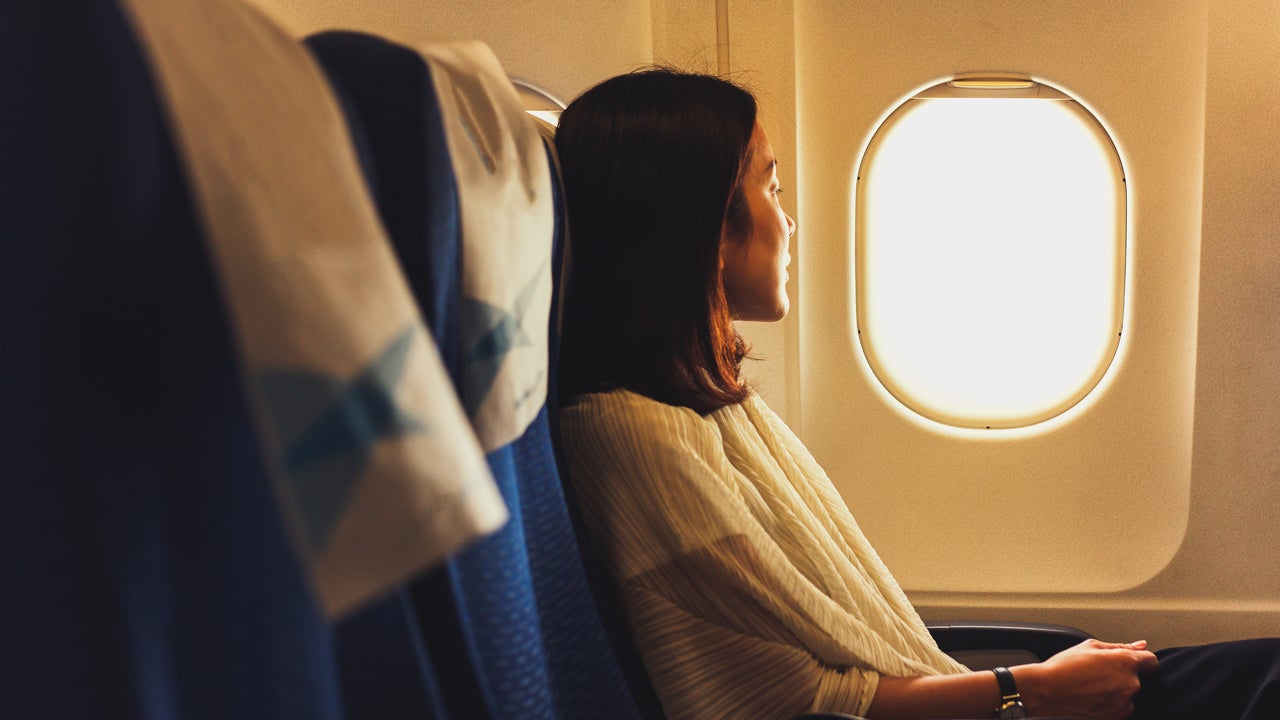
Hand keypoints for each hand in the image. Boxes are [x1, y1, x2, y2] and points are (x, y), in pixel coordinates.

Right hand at [1015, 639, 1158, 719]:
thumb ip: (1120, 646)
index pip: (1151, 660)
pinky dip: (1110, 704)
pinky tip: (1091, 698)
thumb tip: (1140, 645)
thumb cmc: (1063, 668)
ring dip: (1116, 691)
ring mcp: (1124, 704)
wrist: (1046, 692)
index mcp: (1126, 662)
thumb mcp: (1089, 646)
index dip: (1140, 660)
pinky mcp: (1116, 717)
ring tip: (1091, 687)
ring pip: (1127, 695)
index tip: (1128, 662)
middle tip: (1097, 673)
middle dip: (1121, 675)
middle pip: (1136, 678)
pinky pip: (1119, 708)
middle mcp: (1130, 684)